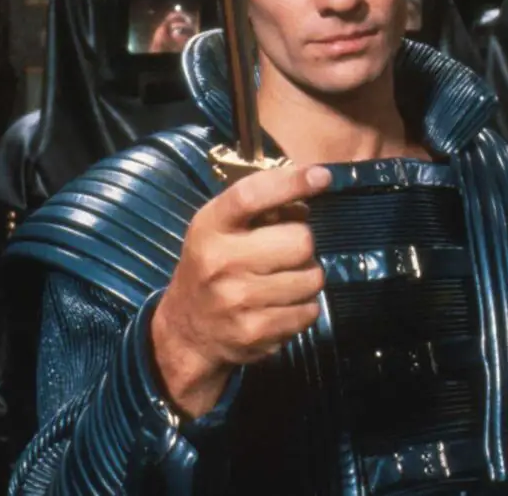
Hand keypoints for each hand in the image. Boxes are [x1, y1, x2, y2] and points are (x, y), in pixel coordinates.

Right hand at [151, 165, 331, 416]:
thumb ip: (261, 206)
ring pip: (312, 278)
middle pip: (301, 241)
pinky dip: (304, 308)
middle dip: (304, 244)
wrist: (185, 330)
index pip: (251, 195)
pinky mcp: (254, 332)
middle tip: (290, 252)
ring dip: (308, 278)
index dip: (291, 182)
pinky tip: (282, 306)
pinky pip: (308, 312)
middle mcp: (220, 261)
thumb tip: (314, 187)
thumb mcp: (220, 228)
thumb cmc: (213, 265)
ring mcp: (237, 300)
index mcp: (210, 227)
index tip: (323, 176)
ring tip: (285, 280)